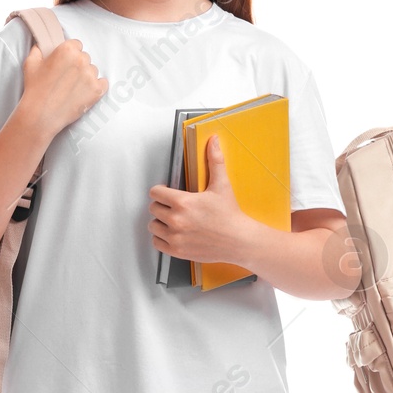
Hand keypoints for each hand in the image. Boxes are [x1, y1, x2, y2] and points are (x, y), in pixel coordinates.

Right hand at [18, 38, 107, 138]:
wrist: (41, 115)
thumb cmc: (35, 89)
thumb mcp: (31, 63)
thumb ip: (38, 49)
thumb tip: (41, 44)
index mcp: (67, 49)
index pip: (77, 45)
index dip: (70, 54)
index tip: (65, 62)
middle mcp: (81, 60)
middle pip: (85, 57)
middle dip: (77, 65)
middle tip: (67, 77)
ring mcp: (90, 76)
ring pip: (93, 70)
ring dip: (86, 76)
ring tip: (72, 88)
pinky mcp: (97, 90)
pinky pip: (103, 83)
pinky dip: (96, 87)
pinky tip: (84, 92)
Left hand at [148, 135, 256, 263]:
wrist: (239, 241)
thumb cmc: (230, 215)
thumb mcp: (222, 185)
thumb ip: (214, 161)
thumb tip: (213, 141)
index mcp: (182, 202)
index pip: (155, 193)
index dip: (161, 191)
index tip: (168, 193)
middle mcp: (176, 220)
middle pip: (153, 208)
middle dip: (162, 206)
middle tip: (173, 207)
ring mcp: (175, 237)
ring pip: (153, 226)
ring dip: (160, 222)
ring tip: (173, 220)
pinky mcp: (177, 251)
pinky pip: (157, 243)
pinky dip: (162, 239)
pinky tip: (173, 234)